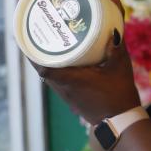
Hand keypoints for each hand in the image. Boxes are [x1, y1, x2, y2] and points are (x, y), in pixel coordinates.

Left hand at [32, 0, 140, 124]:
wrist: (120, 121)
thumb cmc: (119, 95)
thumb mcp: (121, 67)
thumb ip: (116, 47)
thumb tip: (114, 28)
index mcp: (70, 79)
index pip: (41, 66)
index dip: (32, 50)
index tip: (29, 34)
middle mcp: (62, 87)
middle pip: (40, 68)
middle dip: (36, 50)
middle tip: (38, 31)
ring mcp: (65, 94)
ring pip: (47, 74)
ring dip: (45, 59)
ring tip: (47, 40)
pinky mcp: (71, 97)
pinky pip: (56, 79)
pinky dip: (55, 67)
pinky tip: (64, 58)